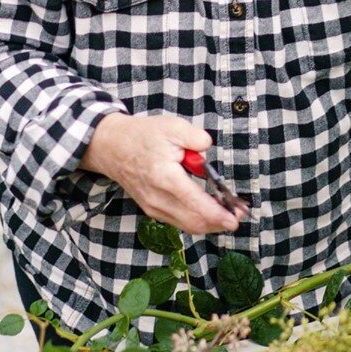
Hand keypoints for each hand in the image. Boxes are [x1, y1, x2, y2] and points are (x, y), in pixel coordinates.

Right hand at [82, 112, 241, 236]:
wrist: (111, 147)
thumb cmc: (143, 136)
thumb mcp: (171, 126)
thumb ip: (195, 137)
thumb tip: (207, 149)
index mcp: (164, 177)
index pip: (195, 203)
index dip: (217, 214)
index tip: (234, 218)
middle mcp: (158, 198)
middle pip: (193, 221)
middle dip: (219, 222)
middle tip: (238, 216)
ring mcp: (153, 207)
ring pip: (186, 225)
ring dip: (209, 224)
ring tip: (229, 214)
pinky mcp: (152, 209)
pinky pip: (178, 221)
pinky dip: (196, 221)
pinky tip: (210, 212)